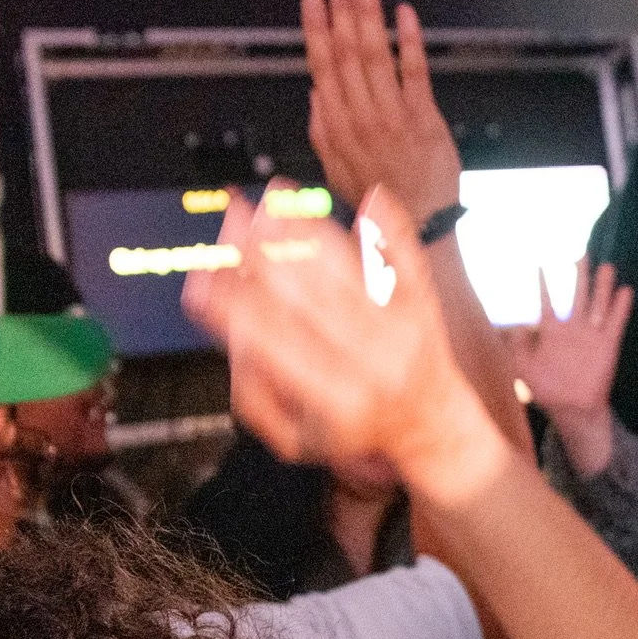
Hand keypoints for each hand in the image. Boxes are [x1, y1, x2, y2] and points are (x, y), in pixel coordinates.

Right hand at [182, 178, 503, 506]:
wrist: (432, 427)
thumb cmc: (353, 430)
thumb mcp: (295, 441)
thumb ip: (255, 396)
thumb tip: (232, 334)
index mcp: (333, 397)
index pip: (273, 338)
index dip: (234, 302)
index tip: (205, 272)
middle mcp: (370, 361)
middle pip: (308, 295)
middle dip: (265, 252)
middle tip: (232, 215)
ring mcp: (401, 331)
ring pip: (348, 272)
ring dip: (309, 230)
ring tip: (276, 198)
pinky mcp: (423, 309)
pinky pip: (408, 262)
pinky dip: (390, 230)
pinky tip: (373, 197)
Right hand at [303, 0, 462, 217]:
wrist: (418, 224)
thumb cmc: (378, 196)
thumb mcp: (334, 169)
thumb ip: (322, 130)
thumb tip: (316, 92)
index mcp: (336, 126)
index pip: (322, 66)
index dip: (316, 29)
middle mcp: (361, 116)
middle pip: (348, 54)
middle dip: (342, 11)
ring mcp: (394, 116)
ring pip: (376, 56)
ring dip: (369, 16)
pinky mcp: (425, 118)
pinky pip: (415, 73)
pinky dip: (410, 41)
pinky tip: (404, 14)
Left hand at [504, 262, 633, 476]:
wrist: (572, 409)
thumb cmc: (547, 390)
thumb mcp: (524, 368)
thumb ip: (516, 347)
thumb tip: (511, 326)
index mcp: (552, 332)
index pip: (547, 303)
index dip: (543, 286)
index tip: (540, 266)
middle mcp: (573, 329)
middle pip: (578, 296)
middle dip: (580, 276)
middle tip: (582, 255)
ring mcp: (592, 335)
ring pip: (598, 305)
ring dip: (602, 287)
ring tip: (607, 267)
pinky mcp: (608, 345)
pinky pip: (615, 323)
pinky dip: (620, 308)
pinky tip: (625, 291)